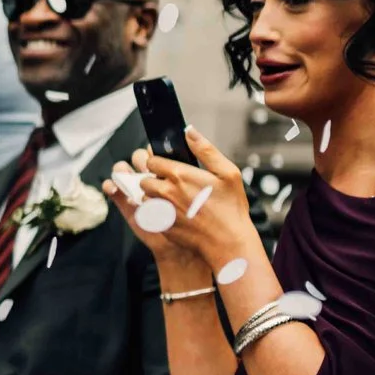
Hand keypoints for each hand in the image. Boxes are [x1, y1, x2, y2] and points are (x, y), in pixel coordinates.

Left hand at [102, 125, 259, 278]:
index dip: (159, 163)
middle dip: (155, 180)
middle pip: (144, 179)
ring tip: (176, 202)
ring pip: (145, 197)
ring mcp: (160, 211)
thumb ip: (205, 150)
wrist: (227, 242)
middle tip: (174, 186)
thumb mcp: (227, 173)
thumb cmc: (230, 208)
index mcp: (179, 175)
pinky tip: (176, 216)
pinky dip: (157, 214)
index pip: (151, 161)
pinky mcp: (159, 226)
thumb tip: (189, 131)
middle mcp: (164, 192)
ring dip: (154, 197)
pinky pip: (150, 215)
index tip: (169, 168)